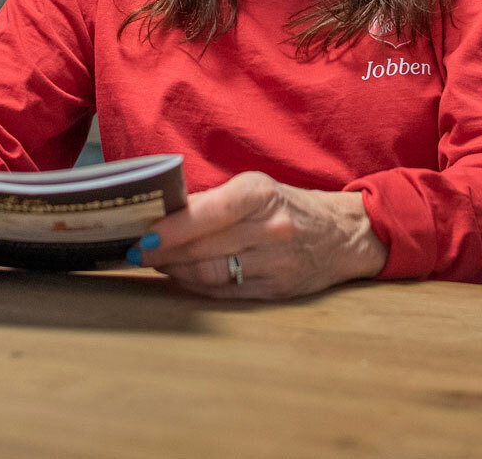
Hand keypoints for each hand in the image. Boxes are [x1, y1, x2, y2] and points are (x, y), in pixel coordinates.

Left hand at [133, 171, 387, 299]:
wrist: (343, 234)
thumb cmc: (288, 206)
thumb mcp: (255, 188)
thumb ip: (212, 201)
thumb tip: (162, 216)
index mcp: (260, 194)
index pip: (205, 213)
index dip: (170, 229)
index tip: (142, 235)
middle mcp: (269, 229)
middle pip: (201, 248)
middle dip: (163, 252)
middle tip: (138, 251)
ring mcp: (274, 263)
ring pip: (209, 274)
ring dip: (176, 271)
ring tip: (158, 262)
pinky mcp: (275, 290)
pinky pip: (224, 292)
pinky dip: (197, 285)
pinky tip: (183, 277)